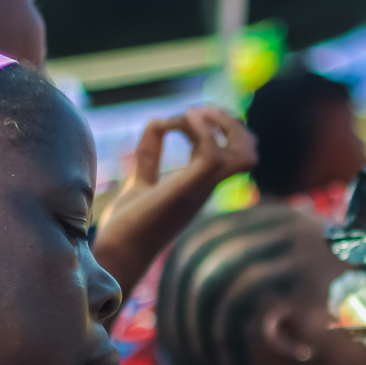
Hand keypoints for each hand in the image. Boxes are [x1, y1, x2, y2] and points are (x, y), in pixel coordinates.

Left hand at [92, 108, 259, 294]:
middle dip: (230, 122)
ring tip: (193, 114)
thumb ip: (150, 154)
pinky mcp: (187, 189)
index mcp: (201, 185)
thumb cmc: (127, 226)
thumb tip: (158, 120)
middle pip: (249, 151)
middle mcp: (207, 187)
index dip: (220, 125)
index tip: (187, 115)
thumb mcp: (139, 180)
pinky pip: (213, 153)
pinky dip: (201, 129)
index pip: (234, 152)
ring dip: (222, 123)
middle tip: (196, 111)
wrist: (117, 253)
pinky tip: (179, 121)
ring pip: (244, 152)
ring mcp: (201, 189)